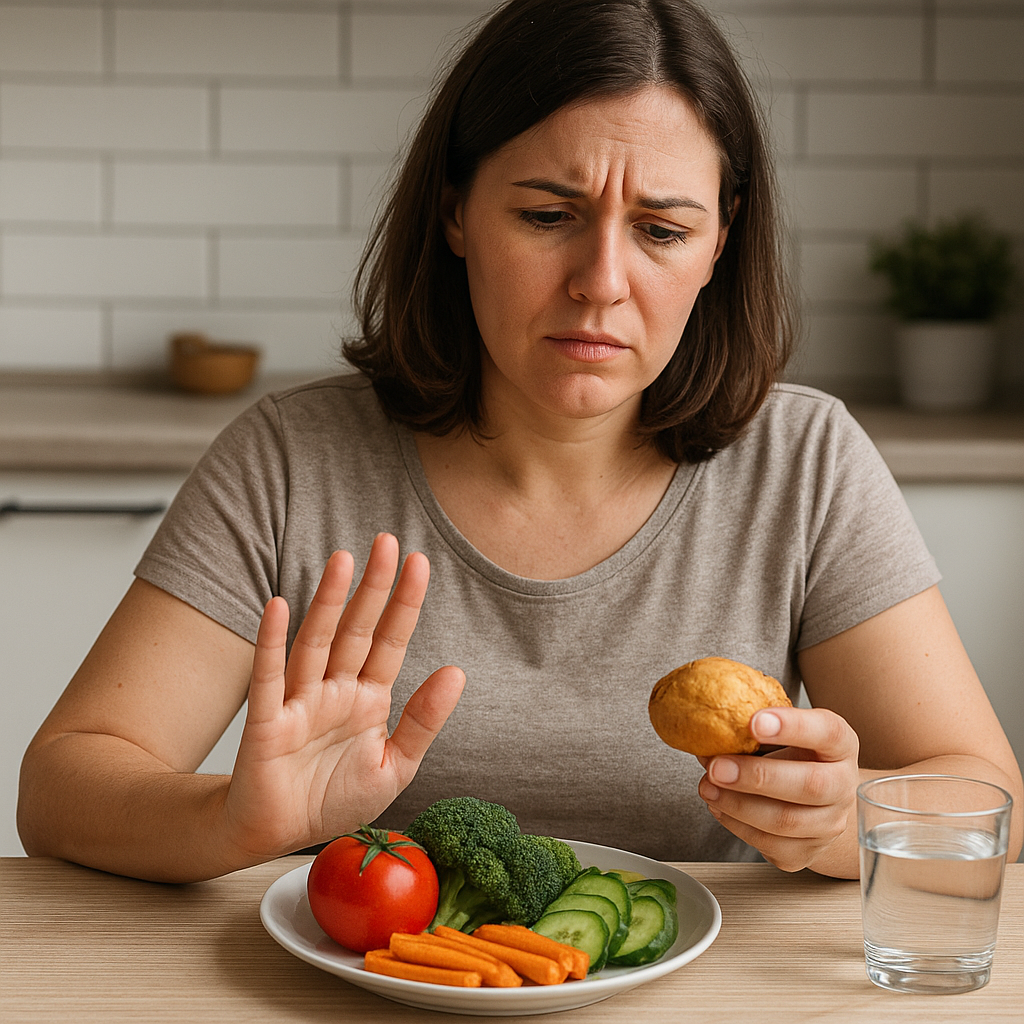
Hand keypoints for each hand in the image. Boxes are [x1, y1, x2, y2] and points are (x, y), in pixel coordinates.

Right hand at [220, 533, 464, 863]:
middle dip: (372, 587)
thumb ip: (423, 720)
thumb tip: (457, 671)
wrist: (276, 835)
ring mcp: (300, 703)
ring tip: (342, 560)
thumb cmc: (332, 798)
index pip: (390, 641)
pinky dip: (271, 644)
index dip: (404, 603)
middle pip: (356, 629)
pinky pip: (269, 679)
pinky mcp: (267, 724)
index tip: (419, 562)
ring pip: (316, 642)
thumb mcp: (394, 766)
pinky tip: (278, 608)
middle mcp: (334, 691)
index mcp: (367, 699)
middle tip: (387, 541)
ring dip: (327, 601)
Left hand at [697, 706, 860, 873]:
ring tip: (708, 787)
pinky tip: (719, 806)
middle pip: (810, 785)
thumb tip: (709, 738)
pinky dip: (738, 826)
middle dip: (757, 776)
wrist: (816, 802)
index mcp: (840, 745)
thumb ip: (753, 731)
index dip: (793, 726)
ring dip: (739, 805)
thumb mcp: (782, 733)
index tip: (754, 722)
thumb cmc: (795, 757)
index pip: (828, 731)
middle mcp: (843, 785)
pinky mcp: (808, 851)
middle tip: (718, 767)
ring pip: (787, 821)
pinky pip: (772, 845)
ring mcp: (830, 823)